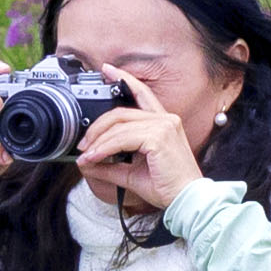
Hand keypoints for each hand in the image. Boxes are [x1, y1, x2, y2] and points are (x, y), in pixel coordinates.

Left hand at [75, 74, 197, 219]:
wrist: (186, 200)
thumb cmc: (167, 186)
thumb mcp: (132, 173)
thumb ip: (110, 165)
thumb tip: (87, 163)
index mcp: (163, 123)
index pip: (141, 94)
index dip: (124, 79)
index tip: (107, 69)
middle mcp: (165, 120)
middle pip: (121, 112)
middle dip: (97, 127)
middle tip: (84, 145)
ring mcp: (163, 126)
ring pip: (119, 126)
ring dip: (98, 142)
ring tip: (87, 156)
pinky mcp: (159, 137)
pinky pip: (122, 138)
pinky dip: (105, 148)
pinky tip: (96, 157)